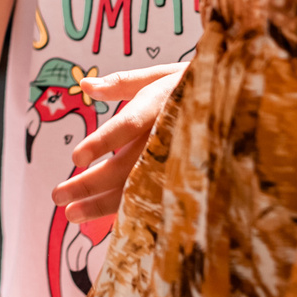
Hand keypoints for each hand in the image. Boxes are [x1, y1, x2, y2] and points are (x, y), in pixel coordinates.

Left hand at [52, 63, 180, 222]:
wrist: (239, 105)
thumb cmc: (193, 86)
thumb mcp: (160, 76)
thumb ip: (122, 83)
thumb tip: (84, 85)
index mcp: (161, 105)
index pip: (128, 126)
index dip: (102, 142)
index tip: (76, 159)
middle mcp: (168, 137)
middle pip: (126, 166)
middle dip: (90, 184)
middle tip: (57, 197)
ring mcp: (177, 161)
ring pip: (137, 188)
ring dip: (102, 204)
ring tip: (72, 214)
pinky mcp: (185, 179)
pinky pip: (153, 198)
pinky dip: (128, 210)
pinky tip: (103, 221)